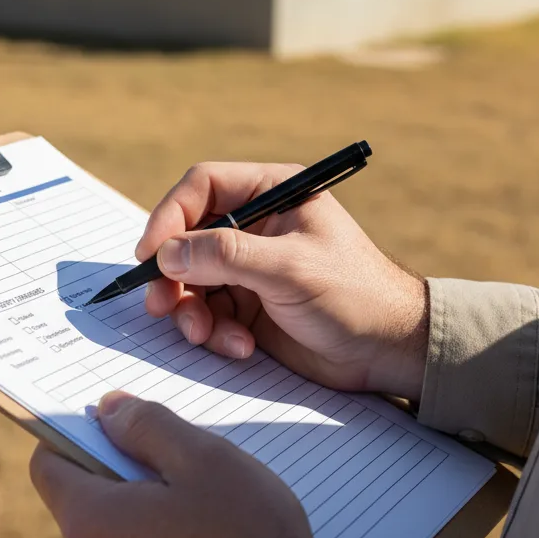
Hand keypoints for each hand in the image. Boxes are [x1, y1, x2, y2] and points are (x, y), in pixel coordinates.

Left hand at [29, 392, 326, 537]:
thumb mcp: (203, 458)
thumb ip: (146, 425)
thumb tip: (107, 410)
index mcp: (89, 524)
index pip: (48, 466)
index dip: (76, 439)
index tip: (116, 431)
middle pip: (86, 511)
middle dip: (124, 489)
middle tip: (182, 481)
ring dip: (143, 535)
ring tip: (205, 531)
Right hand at [137, 162, 429, 399]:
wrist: (388, 350)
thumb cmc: (354, 294)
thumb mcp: (289, 268)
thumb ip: (225, 256)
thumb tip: (167, 253)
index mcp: (272, 194)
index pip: (202, 187)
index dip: (169, 216)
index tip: (150, 254)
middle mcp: (256, 226)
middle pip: (188, 237)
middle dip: (173, 274)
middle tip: (162, 305)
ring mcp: (250, 267)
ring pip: (192, 280)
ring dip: (192, 311)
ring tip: (206, 334)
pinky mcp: (248, 305)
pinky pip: (209, 313)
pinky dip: (215, 333)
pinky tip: (241, 347)